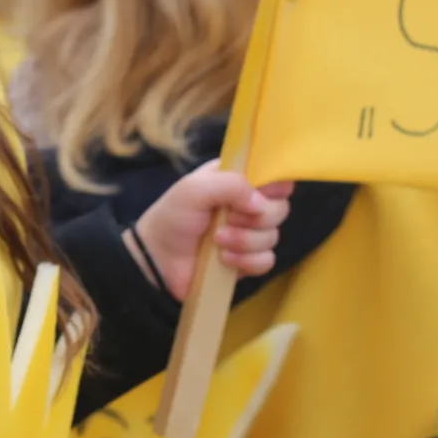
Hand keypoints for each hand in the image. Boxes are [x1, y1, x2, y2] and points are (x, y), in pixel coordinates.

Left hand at [128, 160, 293, 299]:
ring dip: (245, 240)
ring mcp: (248, 234)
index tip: (263, 193)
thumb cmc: (172, 217)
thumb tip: (261, 202)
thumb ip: (230, 185)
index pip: (273, 176)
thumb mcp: (194, 189)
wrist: (157, 260)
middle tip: (228, 219)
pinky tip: (225, 260)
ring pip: (273, 236)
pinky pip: (267, 260)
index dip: (275, 185)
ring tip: (218, 240)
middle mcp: (246, 205)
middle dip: (256, 217)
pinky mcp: (247, 260)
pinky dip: (248, 261)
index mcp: (236, 180)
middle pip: (280, 208)